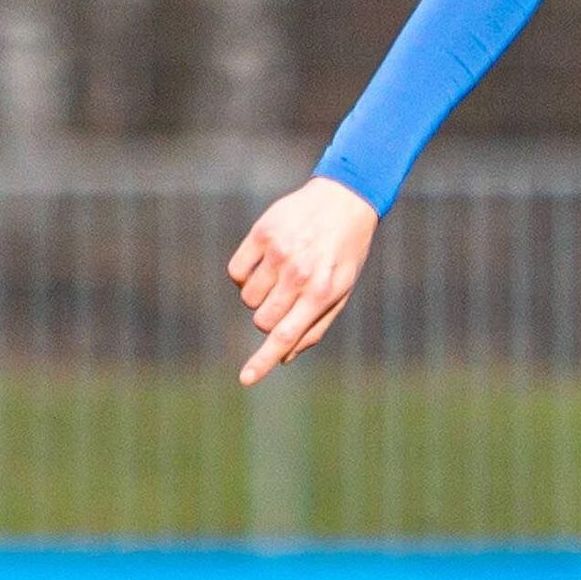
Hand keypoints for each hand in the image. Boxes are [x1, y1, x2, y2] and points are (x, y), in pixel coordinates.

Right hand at [227, 177, 380, 383]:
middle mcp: (298, 274)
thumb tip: (284, 357)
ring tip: (281, 274)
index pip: (285, 336)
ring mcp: (278, 253)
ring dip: (259, 295)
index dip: (263, 361)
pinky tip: (264, 262)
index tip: (245, 379)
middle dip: (270, 318)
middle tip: (288, 299)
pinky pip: (236, 272)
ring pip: (247, 298)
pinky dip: (244, 275)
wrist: (345, 200)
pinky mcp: (261, 234)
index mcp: (321, 293)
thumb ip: (314, 327)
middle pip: (262, 320)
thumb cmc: (344, 253)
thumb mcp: (341, 292)